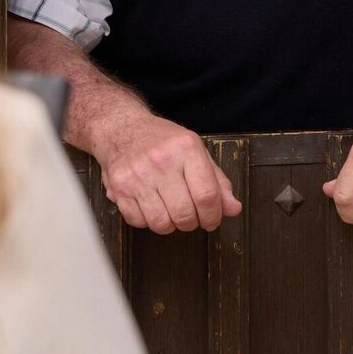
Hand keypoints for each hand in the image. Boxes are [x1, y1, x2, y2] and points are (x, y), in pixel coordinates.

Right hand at [91, 111, 242, 233]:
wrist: (122, 128)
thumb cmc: (162, 141)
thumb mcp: (196, 151)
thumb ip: (217, 181)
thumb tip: (233, 208)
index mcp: (186, 148)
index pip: (207, 195)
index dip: (213, 215)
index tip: (212, 220)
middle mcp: (161, 161)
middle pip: (185, 213)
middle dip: (192, 223)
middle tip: (191, 217)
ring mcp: (137, 175)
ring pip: (161, 223)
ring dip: (170, 225)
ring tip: (170, 211)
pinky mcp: (119, 188)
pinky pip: (139, 222)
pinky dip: (148, 221)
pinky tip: (151, 206)